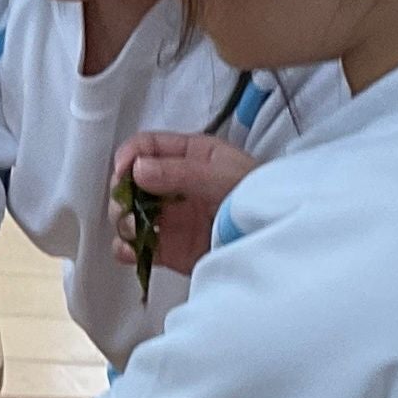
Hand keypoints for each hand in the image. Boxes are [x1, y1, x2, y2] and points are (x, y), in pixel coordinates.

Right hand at [113, 129, 264, 278]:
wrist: (274, 240)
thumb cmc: (259, 198)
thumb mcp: (222, 176)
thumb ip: (180, 172)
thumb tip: (137, 170)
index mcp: (191, 156)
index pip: (147, 147)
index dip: (130, 156)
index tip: (123, 173)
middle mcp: (176, 185)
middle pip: (131, 182)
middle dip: (123, 192)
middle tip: (129, 205)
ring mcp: (172, 217)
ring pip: (129, 214)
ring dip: (124, 221)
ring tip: (136, 229)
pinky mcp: (170, 248)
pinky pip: (137, 246)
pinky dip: (128, 249)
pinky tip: (133, 249)